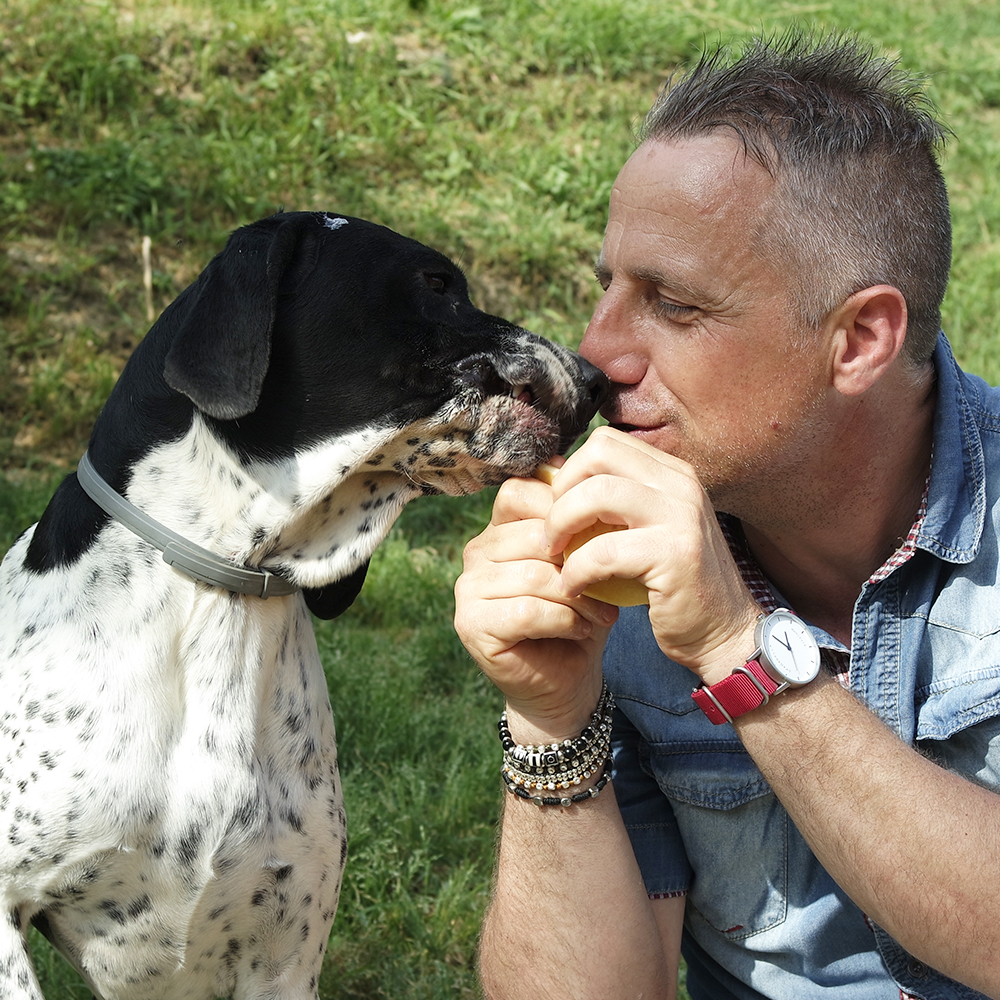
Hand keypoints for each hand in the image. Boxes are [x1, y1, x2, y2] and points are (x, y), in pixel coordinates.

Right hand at [454, 473, 618, 742]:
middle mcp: (476, 552)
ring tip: (601, 612)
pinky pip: (525, 611)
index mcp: (499, 527)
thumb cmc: (579, 613)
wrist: (567, 679)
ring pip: (532, 574)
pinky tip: (580, 630)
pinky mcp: (471, 624)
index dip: (565, 511)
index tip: (601, 538)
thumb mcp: (585, 561)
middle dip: (580, 559)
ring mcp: (467, 588)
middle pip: (531, 534)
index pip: (521, 492)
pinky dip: (563, 620)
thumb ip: (578, 523)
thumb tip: (592, 482)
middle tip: (611, 585)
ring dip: (577, 596)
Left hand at [544, 426, 760, 684]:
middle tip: (550, 532)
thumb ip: (613, 504)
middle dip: (560, 493)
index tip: (556, 509)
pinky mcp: (675, 555)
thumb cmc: (672, 585)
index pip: (604, 442)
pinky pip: (603, 550)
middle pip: (597, 455)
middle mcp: (682, 484)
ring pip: (596, 495)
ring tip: (556, 557)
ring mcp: (682, 516)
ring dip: (561, 526)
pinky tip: (574, 588)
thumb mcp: (647, 531)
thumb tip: (551, 478)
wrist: (724, 633)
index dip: (569, 472)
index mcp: (673, 473)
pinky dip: (576, 570)